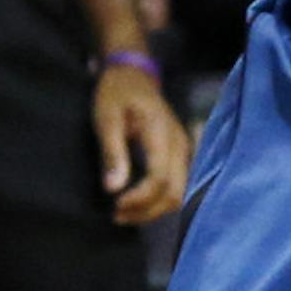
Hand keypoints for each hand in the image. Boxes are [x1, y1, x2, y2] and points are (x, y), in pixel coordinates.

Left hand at [92, 59, 188, 224]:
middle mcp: (179, 144)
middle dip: (147, 211)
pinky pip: (177, 185)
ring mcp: (183, 150)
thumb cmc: (117, 93)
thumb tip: (113, 189)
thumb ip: (112, 152)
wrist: (134, 74)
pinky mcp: (179, 154)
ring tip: (124, 213)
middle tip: (117, 216)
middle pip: (175, 193)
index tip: (115, 204)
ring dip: (153, 210)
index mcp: (161, 133)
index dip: (139, 198)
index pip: (160, 178)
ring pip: (178, 193)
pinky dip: (158, 200)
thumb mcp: (107, 118)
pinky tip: (137, 203)